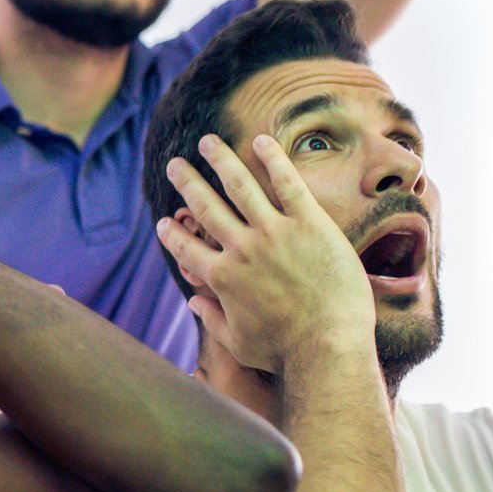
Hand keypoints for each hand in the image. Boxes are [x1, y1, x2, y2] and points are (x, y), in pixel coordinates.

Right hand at [155, 134, 373, 374]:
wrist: (328, 346)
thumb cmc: (285, 351)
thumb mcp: (239, 343)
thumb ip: (212, 319)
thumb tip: (193, 303)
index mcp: (221, 278)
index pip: (185, 248)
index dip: (172, 233)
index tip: (164, 221)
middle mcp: (241, 248)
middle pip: (205, 206)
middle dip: (186, 182)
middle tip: (174, 164)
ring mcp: (274, 232)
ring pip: (239, 185)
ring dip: (220, 159)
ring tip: (207, 142)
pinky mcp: (309, 223)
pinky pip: (287, 182)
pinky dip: (272, 159)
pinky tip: (261, 140)